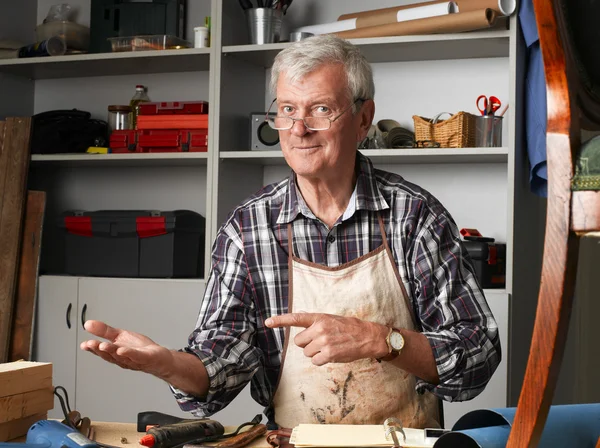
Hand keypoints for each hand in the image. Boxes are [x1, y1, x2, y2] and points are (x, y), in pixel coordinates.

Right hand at [79, 320, 173, 377]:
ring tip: (103, 345)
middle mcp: (123, 359)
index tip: (84, 344)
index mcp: (115, 353)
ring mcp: (134, 360)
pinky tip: (122, 350)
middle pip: (109, 355)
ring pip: (120, 357)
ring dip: (111, 351)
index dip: (92, 348)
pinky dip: (129, 354)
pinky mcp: (146, 358)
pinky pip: (137, 357)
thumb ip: (104, 331)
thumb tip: (88, 324)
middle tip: (91, 344)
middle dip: (99, 350)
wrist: (160, 358)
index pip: (102, 352)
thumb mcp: (121, 336)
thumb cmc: (140, 349)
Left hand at [265, 313, 387, 365]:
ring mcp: (323, 342)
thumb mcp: (331, 319)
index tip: (267, 322)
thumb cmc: (350, 327)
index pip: (296, 318)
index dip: (280, 320)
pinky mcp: (328, 354)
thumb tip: (301, 321)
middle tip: (320, 342)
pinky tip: (332, 355)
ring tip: (329, 347)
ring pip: (306, 352)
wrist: (367, 336)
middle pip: (298, 341)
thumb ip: (316, 322)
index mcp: (319, 318)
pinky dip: (321, 360)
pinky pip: (314, 361)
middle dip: (306, 344)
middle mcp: (319, 329)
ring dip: (315, 353)